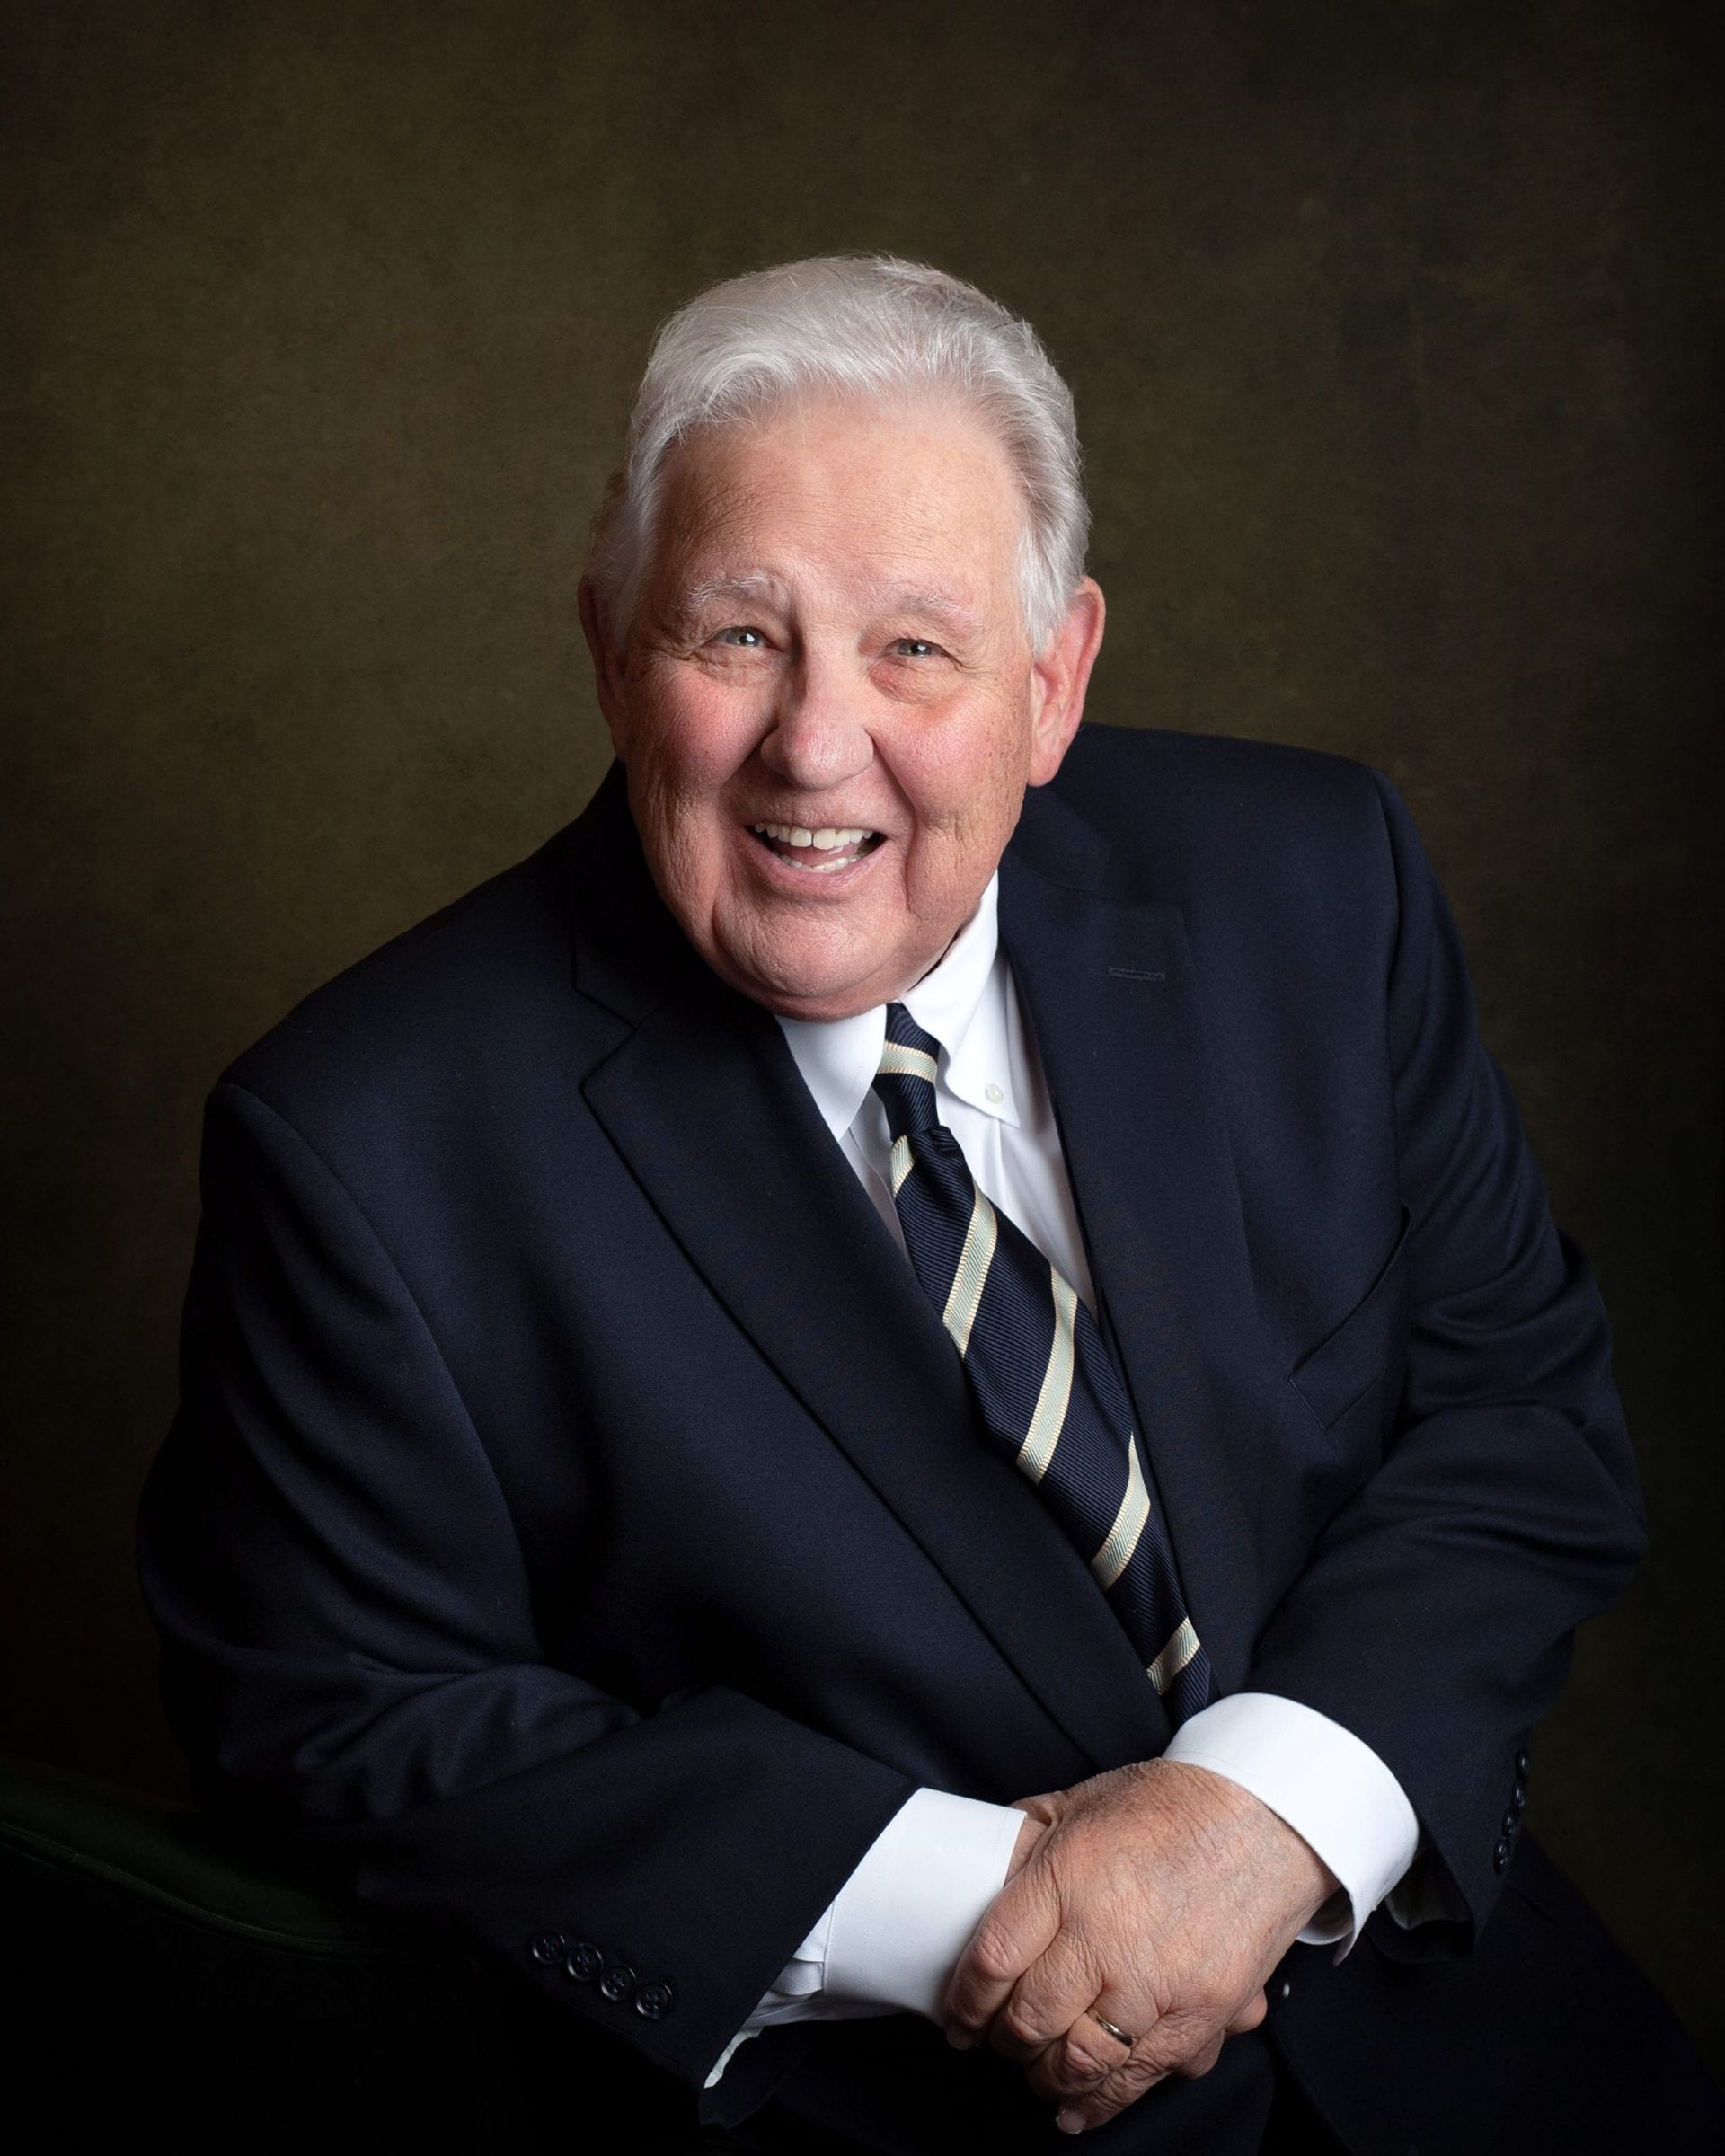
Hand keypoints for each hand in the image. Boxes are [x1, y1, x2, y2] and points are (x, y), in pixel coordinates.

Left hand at [945, 1761, 1337, 2134]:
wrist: (1265, 1816)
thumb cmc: (1171, 1804)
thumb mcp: (1080, 1801)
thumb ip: (1025, 1837)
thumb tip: (978, 1864)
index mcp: (1066, 1878)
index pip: (991, 1962)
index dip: (965, 2002)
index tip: (959, 2016)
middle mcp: (1106, 1938)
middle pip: (1029, 2019)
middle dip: (1003, 2041)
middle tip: (997, 2040)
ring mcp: (1157, 1983)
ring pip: (1080, 2062)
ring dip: (1047, 2076)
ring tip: (1036, 2070)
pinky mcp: (1201, 2014)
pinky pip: (1141, 2077)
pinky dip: (1103, 2103)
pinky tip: (1078, 2108)